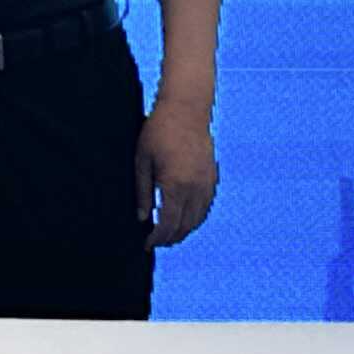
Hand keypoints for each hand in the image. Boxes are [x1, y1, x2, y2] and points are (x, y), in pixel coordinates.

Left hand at [137, 98, 217, 246]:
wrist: (186, 109)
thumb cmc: (158, 130)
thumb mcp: (142, 159)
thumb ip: (142, 191)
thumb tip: (142, 218)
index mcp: (176, 185)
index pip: (168, 224)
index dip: (157, 238)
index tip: (146, 244)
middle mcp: (195, 188)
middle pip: (184, 226)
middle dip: (169, 238)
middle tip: (154, 242)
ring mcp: (206, 183)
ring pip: (197, 219)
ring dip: (183, 230)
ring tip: (167, 234)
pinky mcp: (212, 177)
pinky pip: (205, 206)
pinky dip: (194, 218)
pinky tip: (183, 218)